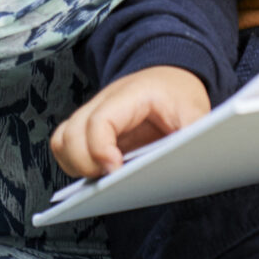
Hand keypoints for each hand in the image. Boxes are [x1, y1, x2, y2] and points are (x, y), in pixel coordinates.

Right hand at [49, 66, 208, 178]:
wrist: (171, 78)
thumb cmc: (180, 94)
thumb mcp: (195, 111)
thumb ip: (192, 134)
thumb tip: (190, 161)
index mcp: (132, 93)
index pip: (100, 120)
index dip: (101, 149)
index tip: (115, 170)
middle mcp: (104, 100)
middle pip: (72, 133)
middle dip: (85, 164)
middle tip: (110, 180)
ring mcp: (93, 113)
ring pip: (62, 140)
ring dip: (75, 164)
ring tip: (102, 178)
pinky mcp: (89, 128)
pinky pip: (65, 145)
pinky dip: (73, 162)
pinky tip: (97, 173)